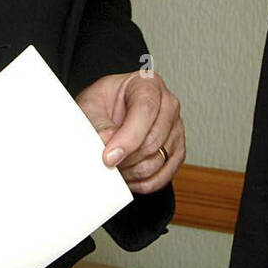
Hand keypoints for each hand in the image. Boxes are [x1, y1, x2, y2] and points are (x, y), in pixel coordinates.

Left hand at [76, 70, 183, 193]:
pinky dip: (144, 183)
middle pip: (154, 139)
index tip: (108, 157)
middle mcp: (167, 104)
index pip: (145, 110)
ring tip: (115, 167)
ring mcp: (175, 128)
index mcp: (148, 84)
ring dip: (133, 171)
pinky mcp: (177, 150)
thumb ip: (97, 122)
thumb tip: (107, 141)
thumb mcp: (90, 105)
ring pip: (158, 160)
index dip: (127, 137)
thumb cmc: (103, 104)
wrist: (109, 113)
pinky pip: (165, 175)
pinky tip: (128, 176)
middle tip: (106, 162)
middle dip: (127, 158)